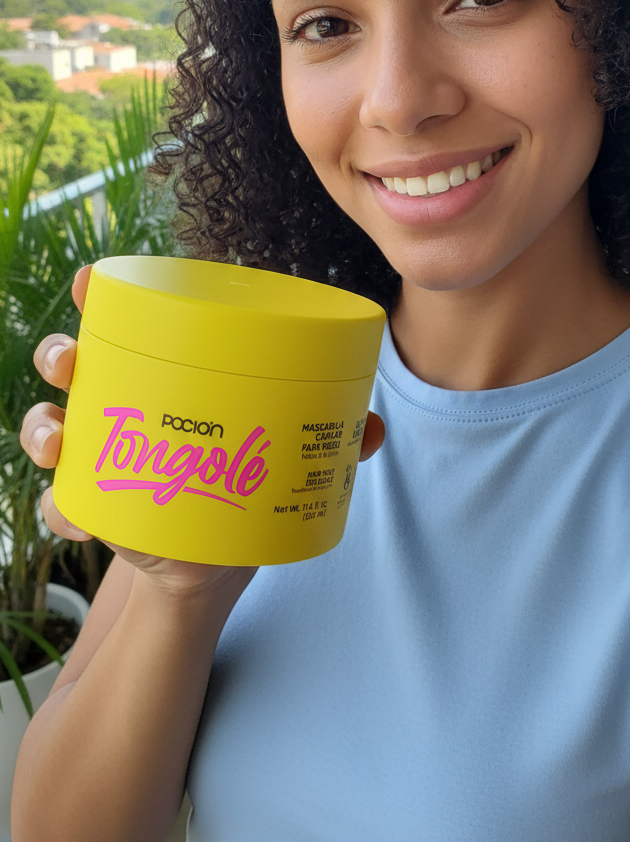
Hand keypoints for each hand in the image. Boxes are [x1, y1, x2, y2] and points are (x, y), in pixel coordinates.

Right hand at [21, 264, 385, 595]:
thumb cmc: (241, 481)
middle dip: (59, 353)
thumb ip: (328, 437)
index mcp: (159, 370)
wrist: (210, 560)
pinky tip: (75, 515)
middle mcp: (119, 401)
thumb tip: (374, 430)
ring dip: (43, 425)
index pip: (120, 318)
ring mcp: (98, 452)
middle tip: (71, 361)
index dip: (95, 293)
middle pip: (70, 360)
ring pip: (49, 422)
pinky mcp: (92, 504)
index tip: (86, 281)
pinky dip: (61, 507)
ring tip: (60, 437)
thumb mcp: (283, 451)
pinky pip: (59, 502)